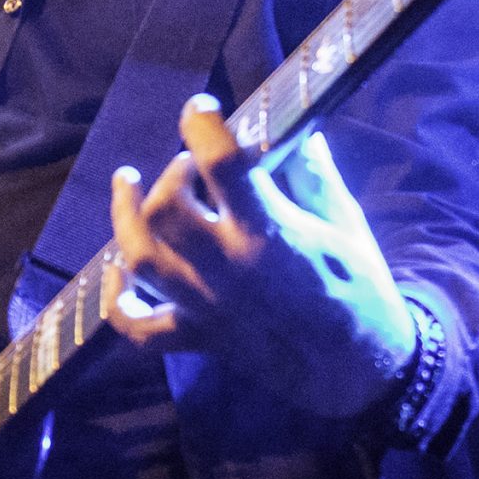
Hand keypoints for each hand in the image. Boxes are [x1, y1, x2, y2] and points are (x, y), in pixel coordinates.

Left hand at [103, 94, 418, 416]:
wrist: (360, 369)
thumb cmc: (360, 287)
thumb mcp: (345, 221)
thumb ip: (311, 174)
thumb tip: (291, 131)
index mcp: (271, 233)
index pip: (221, 164)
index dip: (202, 125)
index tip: (201, 109)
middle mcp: (228, 269)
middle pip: (164, 211)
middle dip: (171, 175)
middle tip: (188, 168)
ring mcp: (205, 307)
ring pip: (140, 259)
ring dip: (124, 217)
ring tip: (128, 185)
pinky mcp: (198, 338)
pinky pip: (138, 328)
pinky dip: (118, 300)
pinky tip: (118, 271)